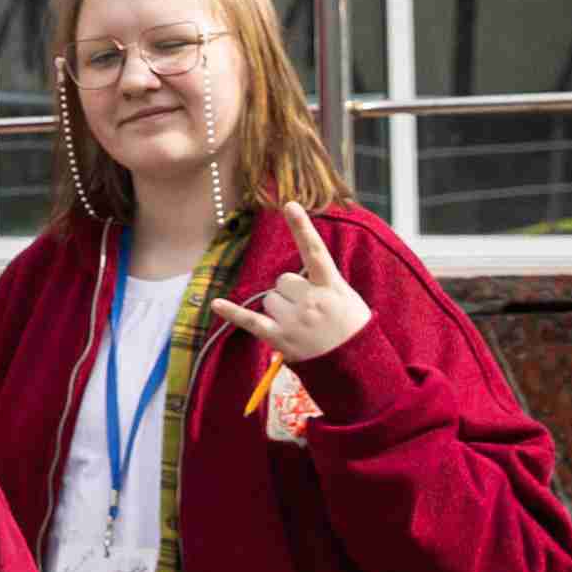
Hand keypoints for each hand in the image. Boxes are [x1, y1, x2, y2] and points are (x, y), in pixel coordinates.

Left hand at [211, 201, 373, 369]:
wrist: (357, 368)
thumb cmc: (352, 329)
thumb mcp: (348, 298)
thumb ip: (324, 280)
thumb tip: (299, 274)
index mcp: (332, 287)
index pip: (315, 251)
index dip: (302, 227)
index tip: (289, 204)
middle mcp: (312, 301)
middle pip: (283, 280)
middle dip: (291, 293)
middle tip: (310, 313)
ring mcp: (295, 320)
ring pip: (269, 298)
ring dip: (279, 309)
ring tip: (300, 326)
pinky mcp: (280, 338)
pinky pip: (250, 320)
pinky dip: (231, 312)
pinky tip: (214, 304)